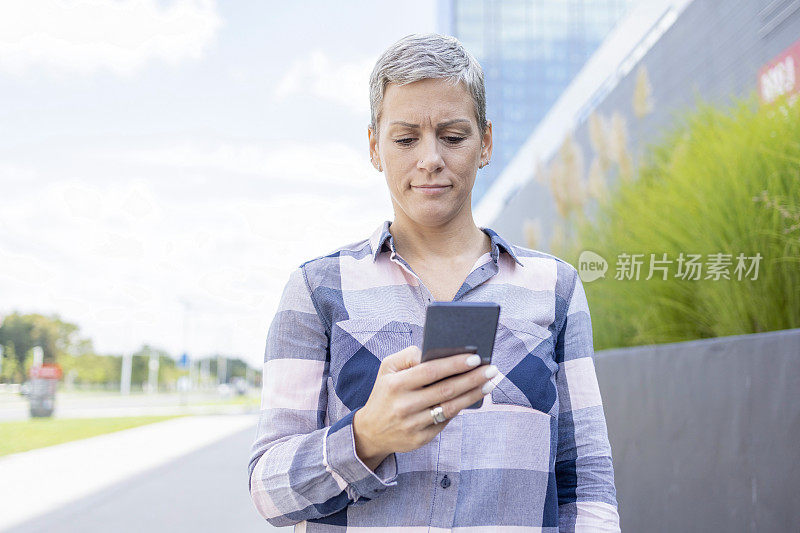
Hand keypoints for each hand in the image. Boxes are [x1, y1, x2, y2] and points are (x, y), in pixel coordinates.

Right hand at [353, 345, 497, 469]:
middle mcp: (404, 405)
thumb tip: (436, 351)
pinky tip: (473, 398)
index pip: (431, 371)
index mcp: (396, 384)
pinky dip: (460, 409)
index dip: (454, 364)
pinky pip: (445, 422)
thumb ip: (409, 355)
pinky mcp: (419, 439)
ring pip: (450, 408)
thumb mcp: (387, 368)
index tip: (475, 358)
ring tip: (489, 384)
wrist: (371, 431)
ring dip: (473, 395)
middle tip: (492, 369)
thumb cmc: (385, 392)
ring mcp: (412, 425)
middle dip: (472, 378)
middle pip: (446, 390)